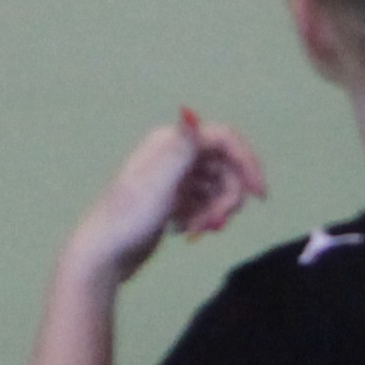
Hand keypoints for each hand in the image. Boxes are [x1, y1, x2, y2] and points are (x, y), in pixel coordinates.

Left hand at [59, 118, 267, 287]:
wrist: (104, 254)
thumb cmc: (130, 216)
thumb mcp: (159, 182)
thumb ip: (181, 148)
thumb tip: (189, 110)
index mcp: (172, 142)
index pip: (223, 139)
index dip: (247, 161)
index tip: (260, 195)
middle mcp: (175, 155)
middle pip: (224, 167)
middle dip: (228, 197)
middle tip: (215, 224)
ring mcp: (175, 179)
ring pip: (216, 188)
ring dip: (214, 211)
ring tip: (194, 231)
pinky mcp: (173, 202)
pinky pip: (204, 204)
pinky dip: (202, 218)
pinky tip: (184, 232)